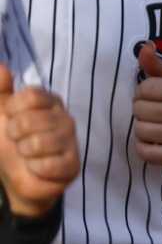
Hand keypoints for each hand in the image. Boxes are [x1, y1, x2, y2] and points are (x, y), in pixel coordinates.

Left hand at [0, 66, 77, 218]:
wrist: (14, 175)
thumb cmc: (9, 140)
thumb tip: (2, 67)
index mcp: (49, 102)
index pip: (30, 96)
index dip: (12, 110)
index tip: (11, 117)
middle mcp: (65, 118)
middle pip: (29, 121)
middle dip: (14, 134)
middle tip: (19, 140)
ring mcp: (71, 142)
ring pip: (37, 143)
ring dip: (23, 152)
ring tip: (28, 154)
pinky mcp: (72, 165)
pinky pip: (47, 165)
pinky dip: (35, 168)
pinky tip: (38, 167)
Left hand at [134, 41, 161, 168]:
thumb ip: (155, 65)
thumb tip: (145, 46)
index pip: (144, 89)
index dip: (142, 93)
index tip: (153, 97)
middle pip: (139, 110)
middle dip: (141, 111)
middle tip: (154, 114)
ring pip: (140, 130)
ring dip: (143, 129)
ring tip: (156, 127)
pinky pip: (144, 152)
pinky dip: (144, 148)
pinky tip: (156, 143)